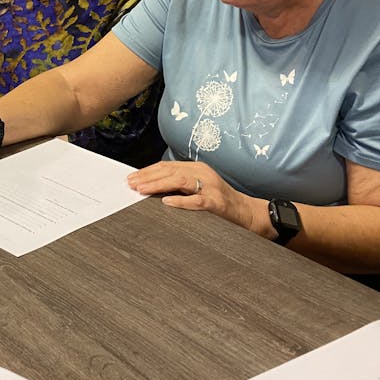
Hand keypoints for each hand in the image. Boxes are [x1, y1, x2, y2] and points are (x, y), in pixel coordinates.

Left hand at [127, 160, 264, 232]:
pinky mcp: (217, 202)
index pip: (167, 166)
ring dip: (158, 185)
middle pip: (170, 171)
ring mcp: (211, 187)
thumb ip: (179, 186)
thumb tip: (151, 188)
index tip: (132, 177)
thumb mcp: (198, 188)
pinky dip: (181, 201)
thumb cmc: (220, 203)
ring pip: (180, 181)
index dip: (148, 171)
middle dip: (148, 177)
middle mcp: (203, 173)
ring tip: (142, 190)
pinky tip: (167, 202)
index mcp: (197, 169)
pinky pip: (197, 200)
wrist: (248, 213)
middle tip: (131, 183)